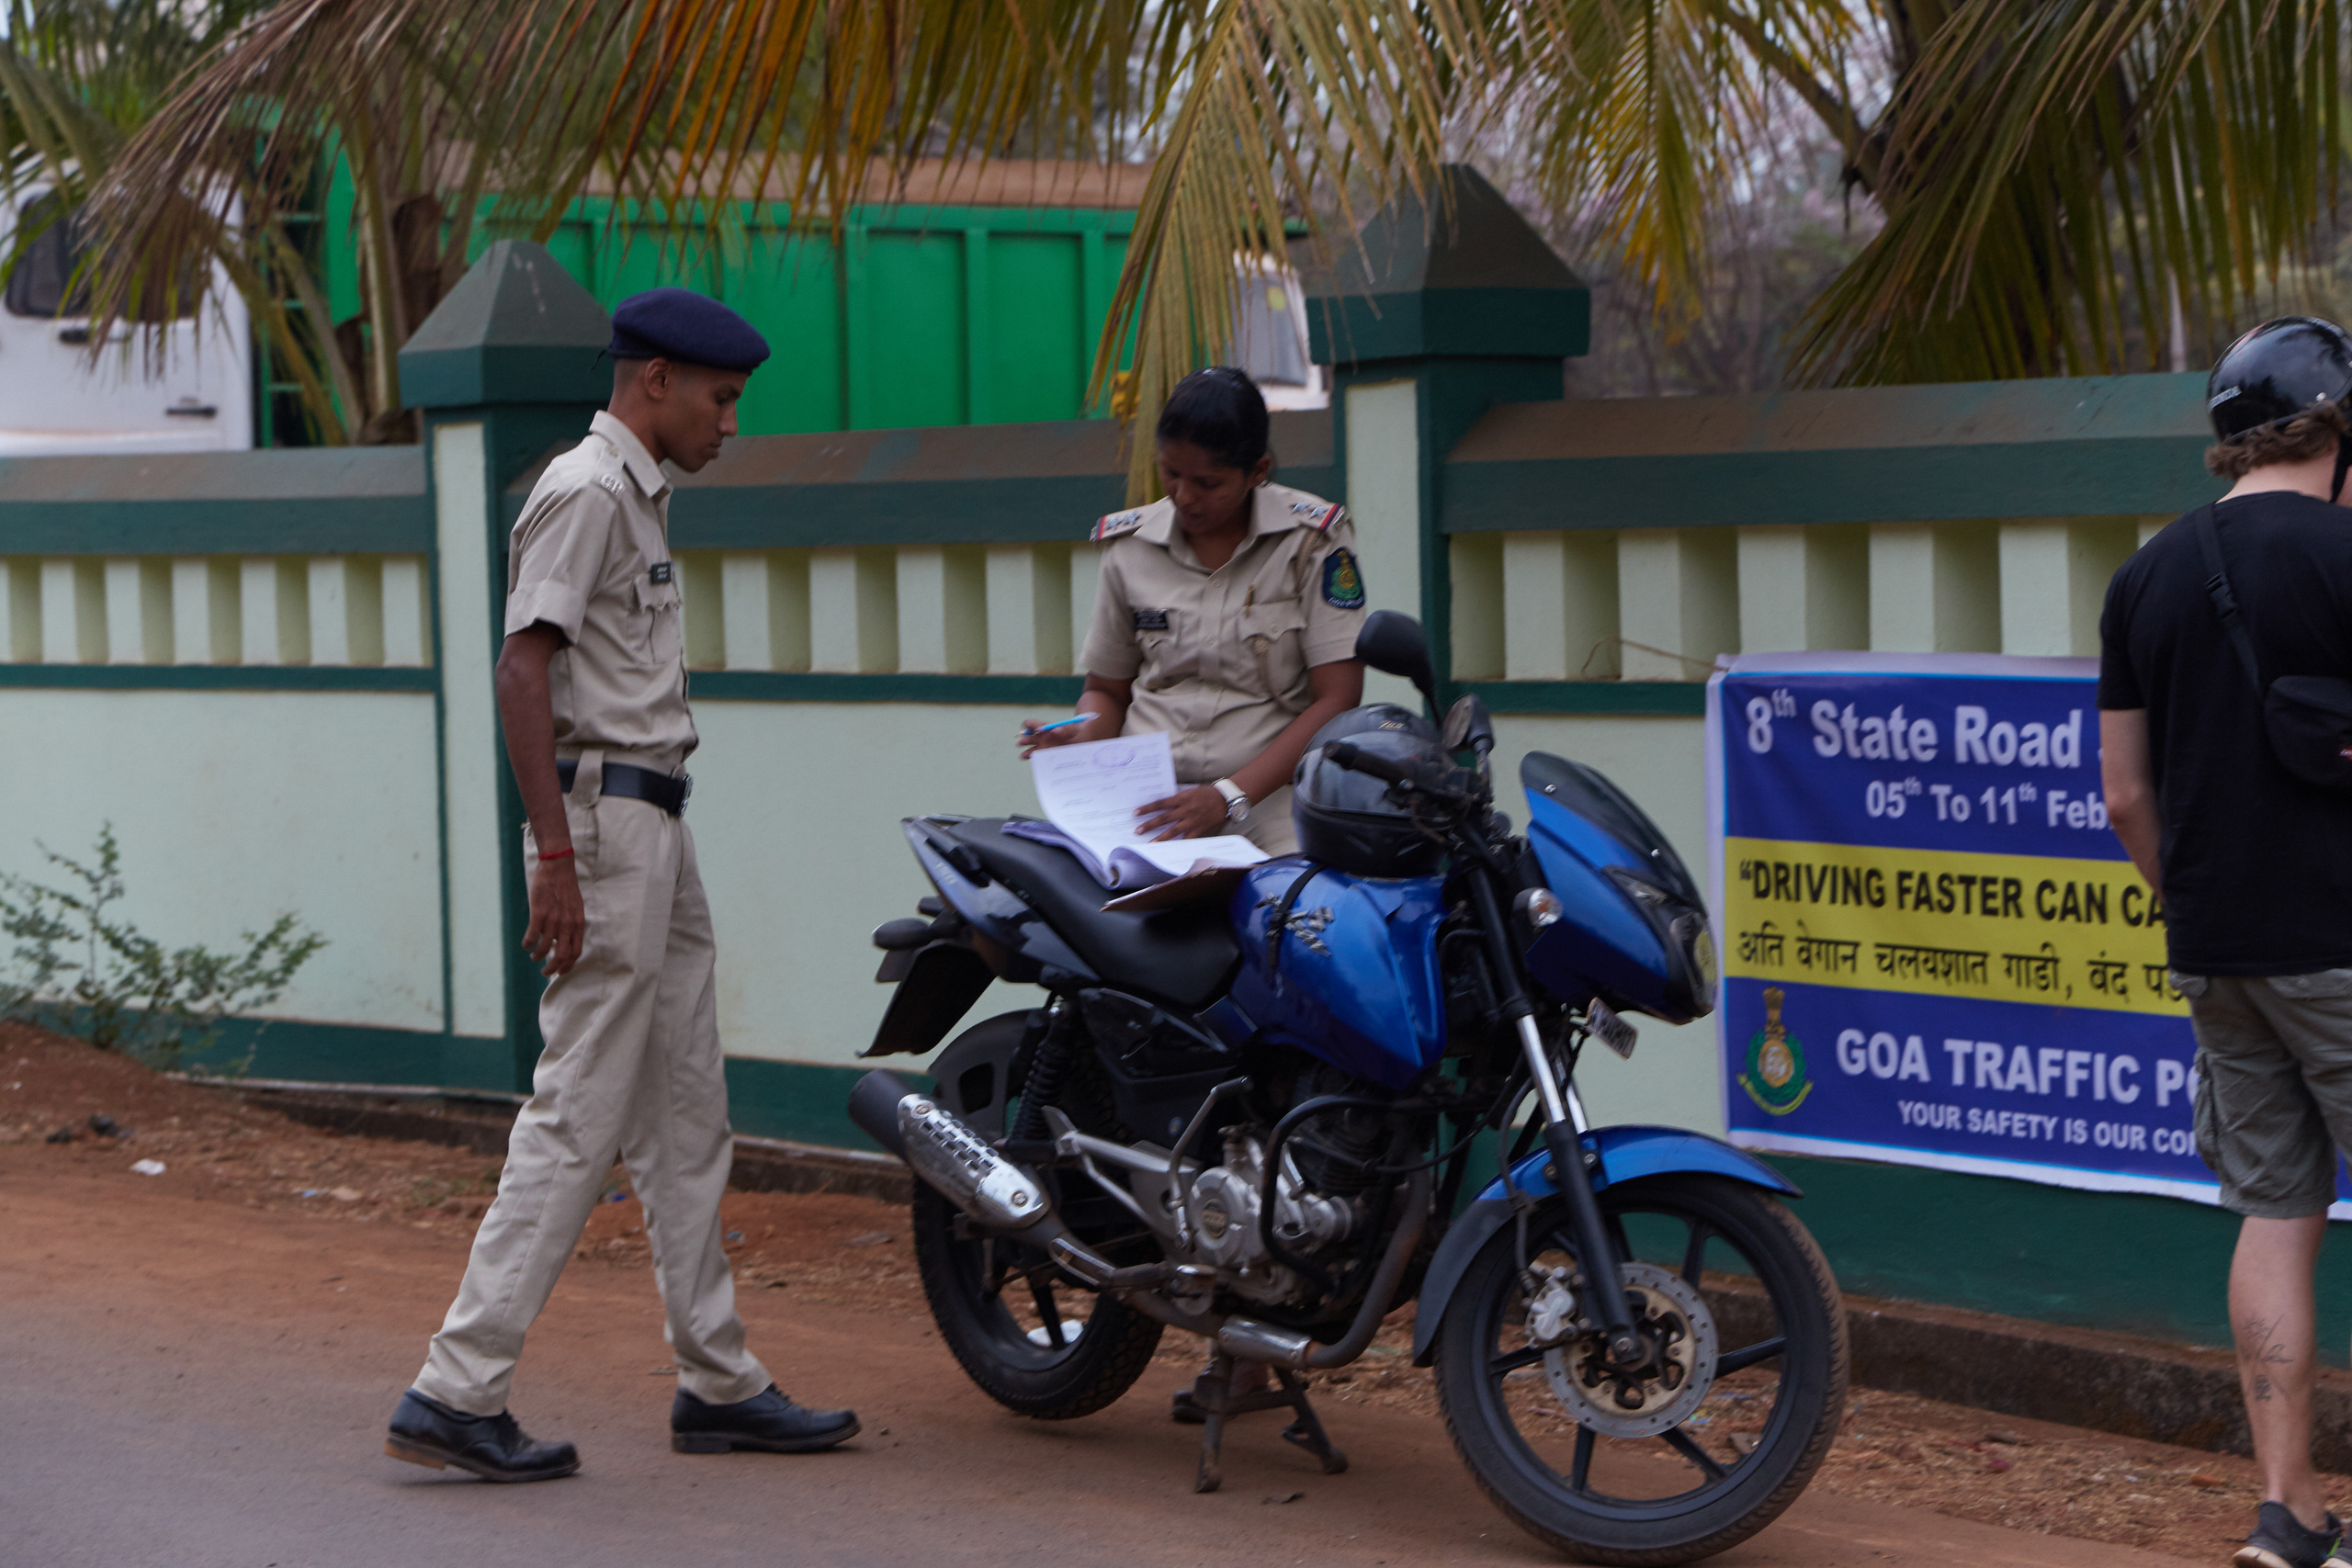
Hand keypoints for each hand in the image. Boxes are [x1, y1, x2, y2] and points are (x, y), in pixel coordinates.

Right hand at [523, 856, 585, 976]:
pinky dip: (527, 944)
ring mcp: (553, 920)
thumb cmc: (566, 888)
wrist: (558, 868)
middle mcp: (567, 925)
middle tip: (545, 972)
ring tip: (534, 956)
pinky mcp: (539, 914)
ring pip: (544, 948)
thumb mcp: (576, 908)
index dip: (568, 966)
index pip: (575, 953)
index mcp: (578, 924)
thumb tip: (564, 940)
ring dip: (537, 956)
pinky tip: (526, 945)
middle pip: (561, 956)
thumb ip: (572, 925)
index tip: (560, 972)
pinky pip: (531, 936)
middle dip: (552, 969)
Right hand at [1017, 716, 1095, 756]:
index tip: (1038, 729)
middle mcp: (1042, 737)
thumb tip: (1055, 730)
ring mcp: (1044, 747)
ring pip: (1032, 749)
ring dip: (1027, 752)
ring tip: (1023, 755)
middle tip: (1022, 742)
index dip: (1032, 725)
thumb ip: (1066, 729)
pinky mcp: (1048, 756)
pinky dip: (1036, 759)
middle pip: (1029, 737)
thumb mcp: (1075, 728)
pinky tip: (1034, 761)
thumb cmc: (1078, 732)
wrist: (1084, 742)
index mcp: (1046, 728)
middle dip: (1025, 739)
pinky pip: (1039, 758)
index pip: (1032, 724)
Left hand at [1137, 784, 1232, 841]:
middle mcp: (1186, 810)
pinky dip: (1178, 844)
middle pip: (1164, 819)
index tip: (1136, 813)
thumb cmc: (1206, 794)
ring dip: (1160, 838)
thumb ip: (1177, 799)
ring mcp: (1192, 821)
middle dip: (1150, 825)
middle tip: (1138, 831)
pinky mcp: (1198, 829)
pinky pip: (1187, 839)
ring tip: (1150, 844)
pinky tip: (1170, 850)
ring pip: (1173, 831)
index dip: (1148, 808)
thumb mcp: (1189, 792)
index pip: (1161, 804)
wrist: (1224, 800)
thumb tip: (1162, 806)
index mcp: (1182, 798)